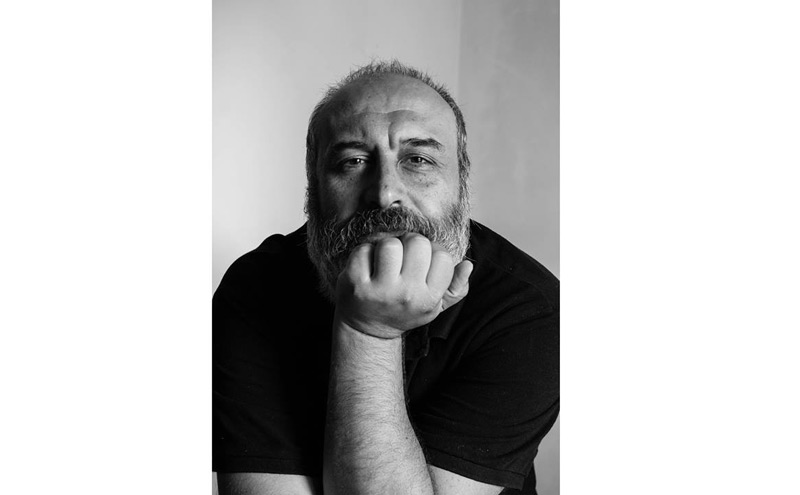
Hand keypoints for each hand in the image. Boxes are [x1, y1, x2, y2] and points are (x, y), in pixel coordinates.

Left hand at [334, 233, 472, 338]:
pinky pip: (364, 250)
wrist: (367, 329)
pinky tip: (367, 267)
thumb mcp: (434, 305)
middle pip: (418, 243)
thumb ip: (456, 287)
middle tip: (402, 257)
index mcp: (429, 298)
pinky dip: (364, 252)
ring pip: (390, 243)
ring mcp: (380, 290)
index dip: (433, 252)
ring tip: (385, 261)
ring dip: (386, 246)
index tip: (422, 262)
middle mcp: (407, 295)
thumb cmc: (404, 310)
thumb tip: (467, 265)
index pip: (443, 256)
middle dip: (410, 243)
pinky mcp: (355, 284)